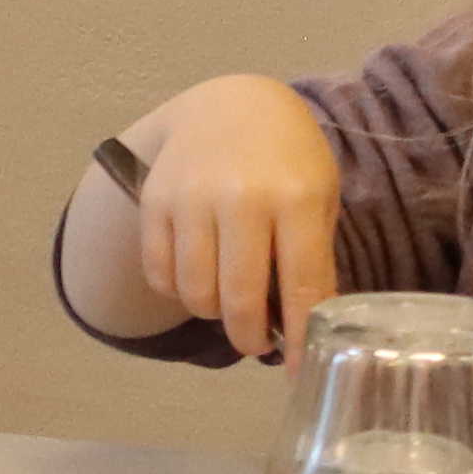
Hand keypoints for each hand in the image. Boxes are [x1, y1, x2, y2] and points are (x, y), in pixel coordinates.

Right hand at [125, 78, 345, 359]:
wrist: (229, 104)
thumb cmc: (286, 160)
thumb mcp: (318, 197)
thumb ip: (312, 258)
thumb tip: (301, 331)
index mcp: (296, 198)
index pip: (301, 287)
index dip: (300, 338)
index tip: (298, 369)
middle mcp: (241, 198)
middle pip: (240, 299)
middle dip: (250, 337)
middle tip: (257, 344)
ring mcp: (192, 199)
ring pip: (196, 293)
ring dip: (213, 314)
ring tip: (227, 304)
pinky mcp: (154, 201)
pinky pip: (161, 274)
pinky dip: (179, 291)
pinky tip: (198, 280)